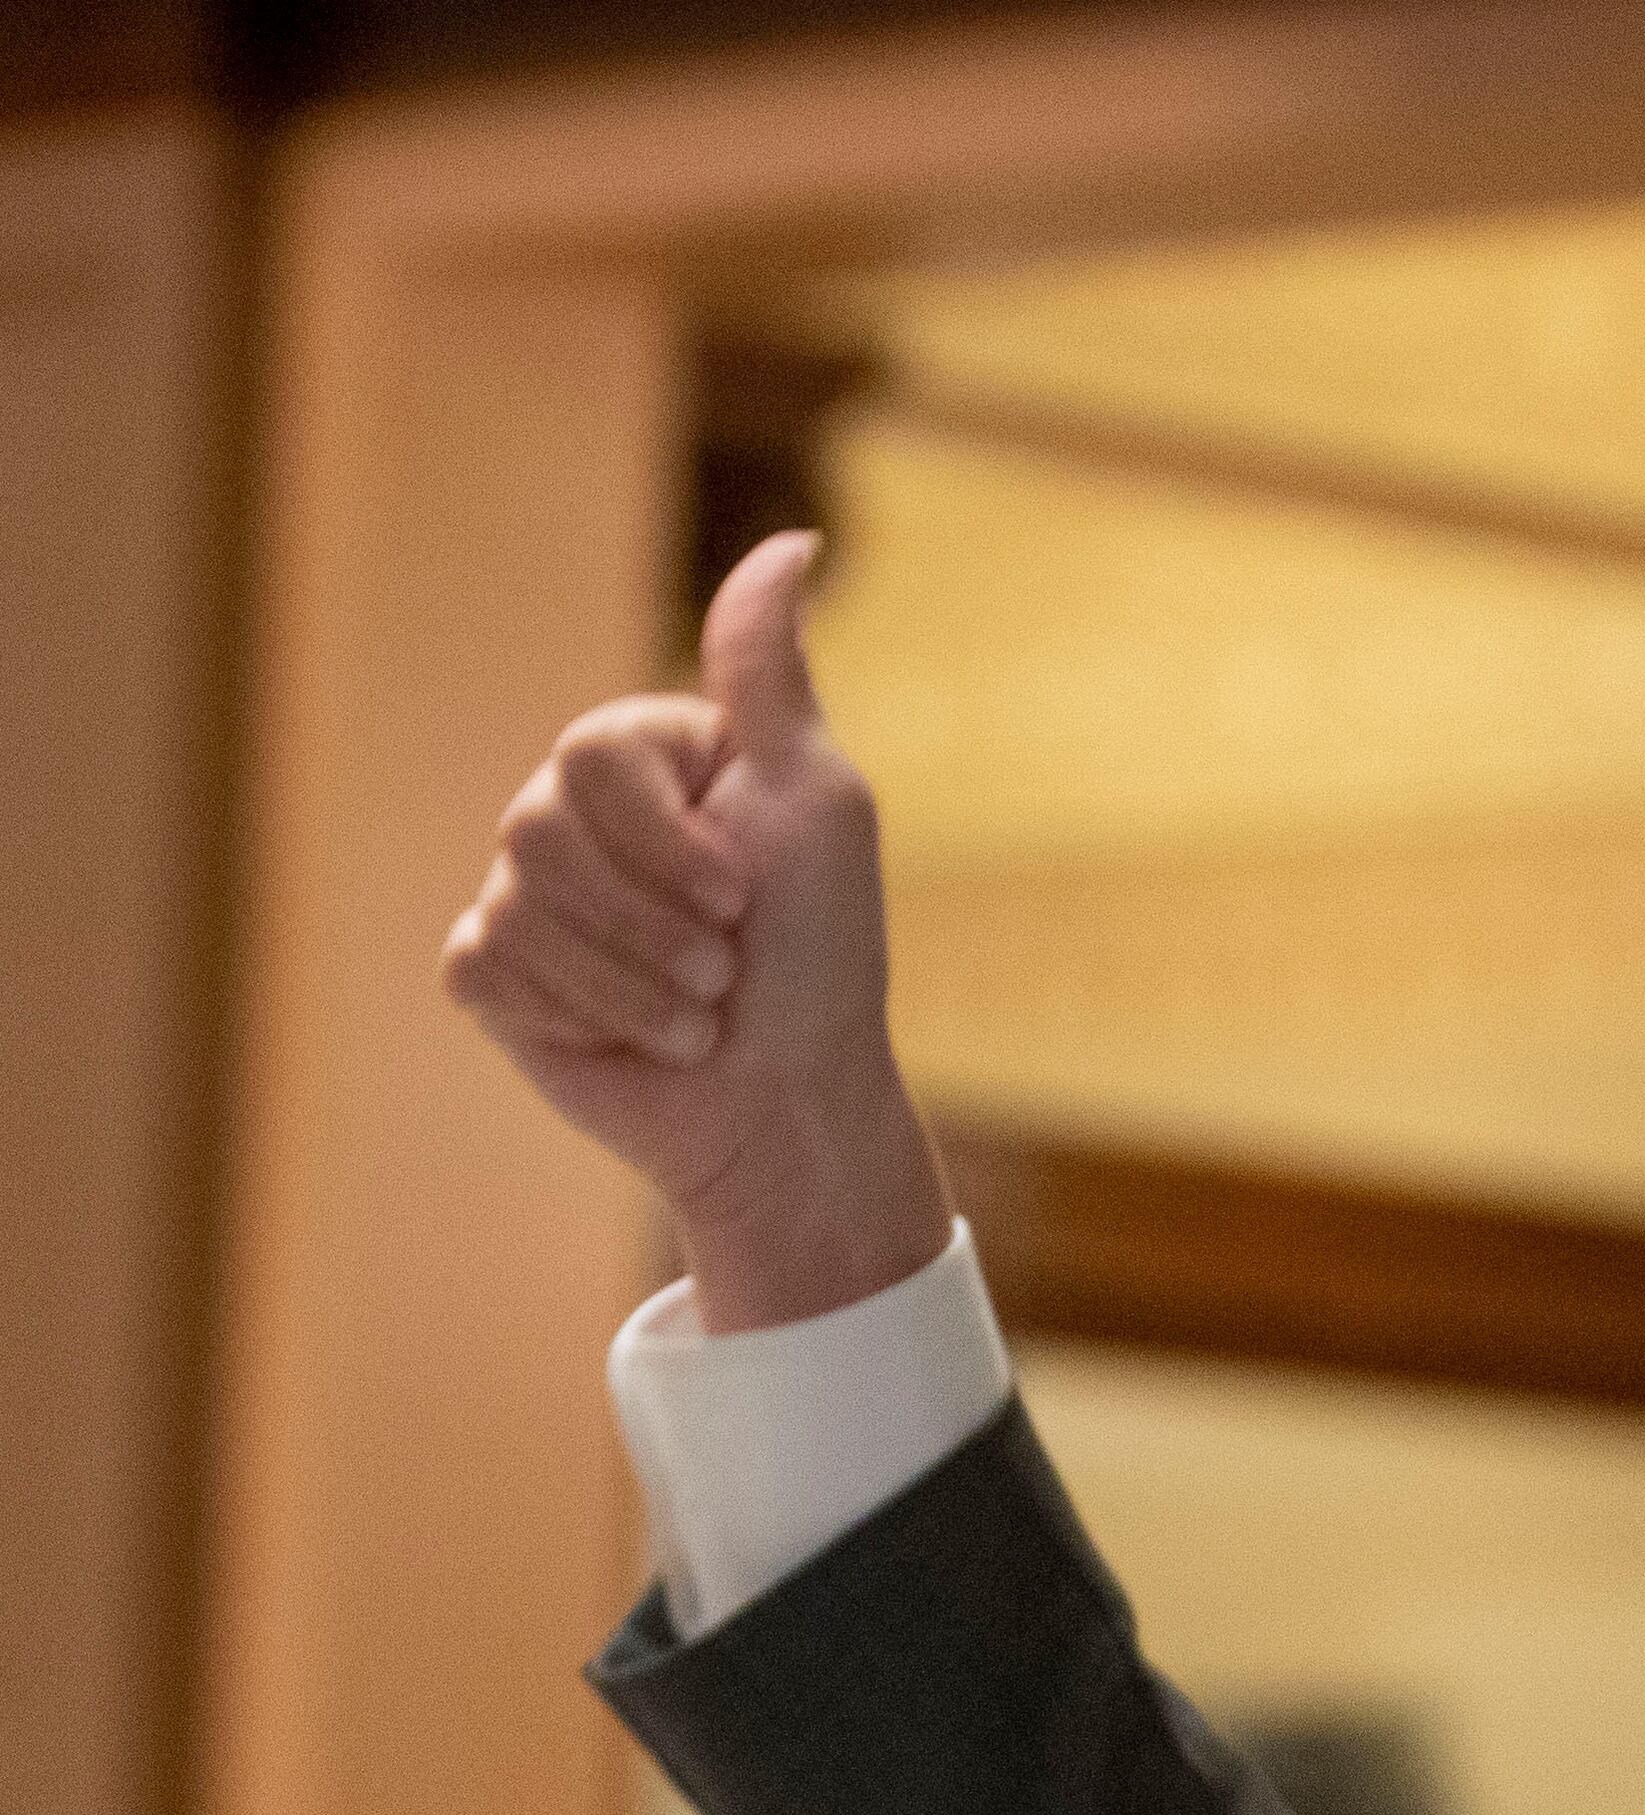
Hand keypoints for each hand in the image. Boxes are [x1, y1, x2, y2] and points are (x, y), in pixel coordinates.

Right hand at [440, 531, 951, 1327]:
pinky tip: (631, 1041)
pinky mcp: (500, 976)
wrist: (788, 1105)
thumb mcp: (816, 802)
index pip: (589, 756)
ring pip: (515, 907)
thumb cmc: (821, 961)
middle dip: (651, 924)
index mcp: (650, 761)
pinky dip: (574, 1017)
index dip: (665, 845)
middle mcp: (580, 814)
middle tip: (723, 971)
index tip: (742, 898)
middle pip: (537, 829)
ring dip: (628, 984)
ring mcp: (531, 893)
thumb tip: (793, 540)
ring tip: (697, 1018)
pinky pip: (485, 967)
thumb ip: (769, 675)